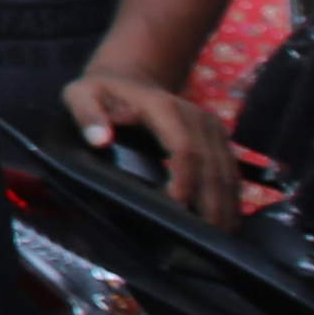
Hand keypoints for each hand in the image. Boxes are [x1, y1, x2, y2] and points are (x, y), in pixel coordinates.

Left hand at [62, 69, 243, 229]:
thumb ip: (87, 115)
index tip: (178, 208)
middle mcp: (195, 116)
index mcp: (163, 108)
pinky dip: (232, 194)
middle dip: (211, 202)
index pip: (183, 148)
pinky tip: (230, 218)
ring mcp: (210, 125)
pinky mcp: (217, 136)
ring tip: (221, 235)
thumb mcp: (81, 95)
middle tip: (206, 237)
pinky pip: (230, 167)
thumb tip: (99, 140)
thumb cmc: (101, 91)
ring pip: (226, 168)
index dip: (185, 179)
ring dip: (227, 203)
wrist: (129, 77)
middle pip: (211, 163)